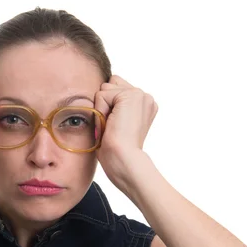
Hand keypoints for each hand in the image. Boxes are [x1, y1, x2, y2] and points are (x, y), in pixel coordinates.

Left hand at [94, 75, 158, 189]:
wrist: (124, 160)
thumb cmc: (116, 151)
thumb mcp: (114, 123)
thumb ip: (113, 105)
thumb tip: (102, 88)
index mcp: (143, 104)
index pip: (115, 89)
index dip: (107, 107)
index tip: (115, 127)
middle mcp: (145, 97)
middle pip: (109, 85)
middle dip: (105, 105)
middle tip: (113, 127)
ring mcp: (140, 95)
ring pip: (104, 90)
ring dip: (102, 109)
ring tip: (112, 127)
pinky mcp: (131, 95)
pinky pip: (102, 95)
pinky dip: (101, 112)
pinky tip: (111, 125)